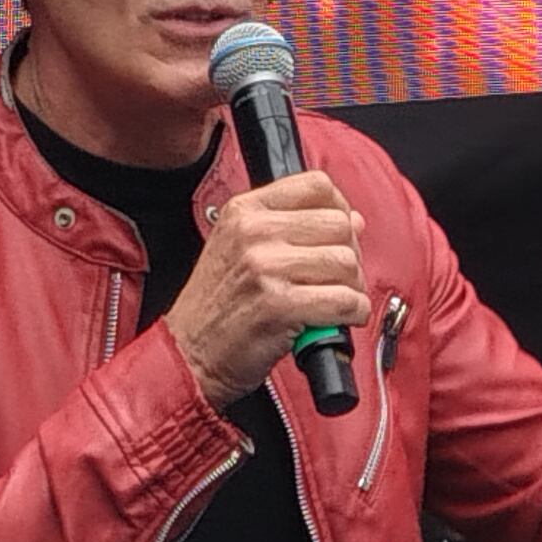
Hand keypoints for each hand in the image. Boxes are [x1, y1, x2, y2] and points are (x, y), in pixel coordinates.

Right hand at [166, 171, 369, 413]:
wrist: (187, 356)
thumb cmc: (216, 308)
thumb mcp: (239, 248)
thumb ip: (292, 226)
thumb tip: (353, 219)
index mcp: (244, 210)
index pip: (317, 185)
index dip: (339, 208)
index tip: (338, 233)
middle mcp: (254, 232)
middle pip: (338, 224)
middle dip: (349, 254)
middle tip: (337, 278)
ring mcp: (266, 267)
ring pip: (346, 261)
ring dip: (351, 287)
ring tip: (333, 302)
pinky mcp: (280, 306)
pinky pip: (345, 300)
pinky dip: (352, 313)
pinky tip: (337, 320)